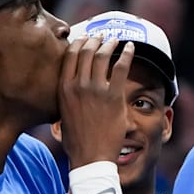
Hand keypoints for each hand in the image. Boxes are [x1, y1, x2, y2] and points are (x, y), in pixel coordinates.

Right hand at [58, 35, 132, 166]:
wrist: (91, 157)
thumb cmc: (77, 140)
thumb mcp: (63, 115)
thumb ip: (67, 99)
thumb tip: (70, 92)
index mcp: (63, 89)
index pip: (69, 56)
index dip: (78, 43)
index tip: (86, 38)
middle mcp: (77, 85)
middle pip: (86, 52)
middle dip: (95, 40)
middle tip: (102, 37)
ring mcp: (96, 90)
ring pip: (102, 56)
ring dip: (110, 44)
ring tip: (116, 41)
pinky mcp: (113, 96)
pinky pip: (121, 67)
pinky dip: (127, 54)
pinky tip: (131, 48)